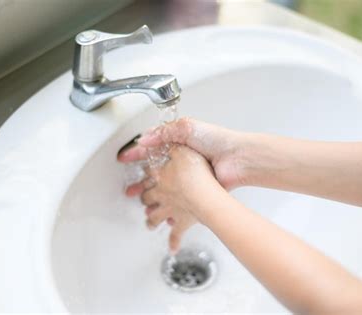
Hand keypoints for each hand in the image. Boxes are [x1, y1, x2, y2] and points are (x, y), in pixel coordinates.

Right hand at [118, 118, 252, 189]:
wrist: (237, 159)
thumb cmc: (217, 140)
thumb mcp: (187, 128)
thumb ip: (164, 132)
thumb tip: (144, 140)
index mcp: (178, 141)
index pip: (151, 146)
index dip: (136, 152)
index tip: (124, 158)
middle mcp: (181, 157)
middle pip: (154, 168)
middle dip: (139, 178)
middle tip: (128, 186)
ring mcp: (187, 173)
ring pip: (162, 183)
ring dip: (149, 191)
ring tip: (139, 199)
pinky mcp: (194, 186)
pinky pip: (176, 194)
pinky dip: (166, 200)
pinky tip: (158, 205)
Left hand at [136, 145, 217, 252]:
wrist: (204, 195)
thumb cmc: (196, 173)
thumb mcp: (184, 150)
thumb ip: (174, 146)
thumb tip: (167, 142)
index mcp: (161, 176)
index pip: (148, 173)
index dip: (143, 171)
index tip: (139, 172)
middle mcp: (162, 194)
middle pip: (148, 196)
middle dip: (143, 197)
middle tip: (135, 197)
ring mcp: (170, 209)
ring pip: (155, 216)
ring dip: (151, 219)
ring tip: (149, 222)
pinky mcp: (181, 222)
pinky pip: (175, 235)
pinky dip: (173, 243)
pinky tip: (171, 248)